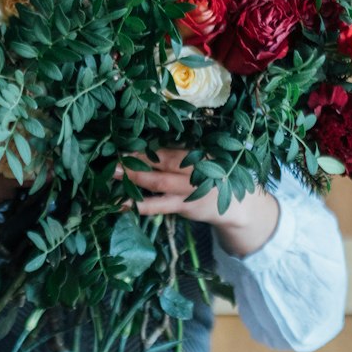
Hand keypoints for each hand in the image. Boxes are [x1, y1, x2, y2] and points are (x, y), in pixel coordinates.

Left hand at [114, 147, 280, 257]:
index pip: (169, 151)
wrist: (238, 205)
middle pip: (161, 164)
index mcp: (199, 155)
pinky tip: (121, 204)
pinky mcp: (184, 207)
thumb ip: (183, 152)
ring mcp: (189, 191)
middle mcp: (194, 171)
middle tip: (113, 158)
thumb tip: (149, 144)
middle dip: (136, 161)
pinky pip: (158, 207)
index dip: (147, 149)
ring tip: (113, 176)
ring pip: (157, 185)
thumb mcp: (206, 159)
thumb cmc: (215, 175)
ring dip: (133, 180)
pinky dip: (139, 205)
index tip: (125, 144)